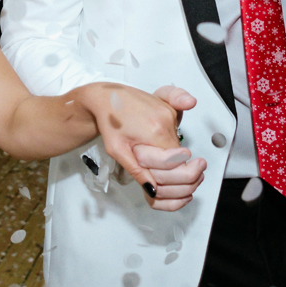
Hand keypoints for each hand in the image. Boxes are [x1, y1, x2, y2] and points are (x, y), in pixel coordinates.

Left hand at [78, 81, 199, 204]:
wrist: (107, 97)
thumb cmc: (109, 121)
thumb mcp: (116, 150)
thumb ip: (136, 171)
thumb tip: (153, 190)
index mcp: (156, 131)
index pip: (175, 163)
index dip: (167, 173)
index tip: (154, 174)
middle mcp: (167, 120)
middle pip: (179, 155)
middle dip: (168, 165)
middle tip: (148, 162)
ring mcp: (169, 112)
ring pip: (177, 144)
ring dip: (167, 152)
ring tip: (146, 148)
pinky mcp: (169, 108)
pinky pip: (175, 131)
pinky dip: (167, 139)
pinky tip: (151, 137)